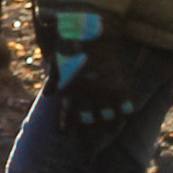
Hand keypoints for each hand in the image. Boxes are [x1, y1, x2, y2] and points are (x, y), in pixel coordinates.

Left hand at [41, 9, 143, 137]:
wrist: (92, 30)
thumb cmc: (71, 43)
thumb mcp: (57, 61)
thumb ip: (53, 79)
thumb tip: (47, 95)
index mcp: (70, 85)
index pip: (67, 110)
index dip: (65, 123)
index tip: (64, 134)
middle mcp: (87, 91)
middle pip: (89, 117)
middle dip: (90, 130)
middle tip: (90, 142)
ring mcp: (104, 88)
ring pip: (108, 114)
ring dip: (109, 123)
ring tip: (110, 130)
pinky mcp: (119, 82)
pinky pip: (124, 103)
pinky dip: (125, 110)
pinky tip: (125, 115)